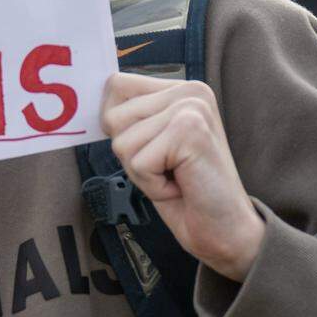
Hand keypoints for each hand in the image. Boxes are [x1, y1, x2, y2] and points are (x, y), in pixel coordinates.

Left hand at [101, 73, 265, 281]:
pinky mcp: (190, 132)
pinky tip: (182, 186)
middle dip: (130, 155)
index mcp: (181, 89)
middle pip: (113, 117)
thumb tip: (89, 105)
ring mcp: (191, 108)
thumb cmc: (188, 192)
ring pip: (123, 142)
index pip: (117, 85)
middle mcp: (189, 91)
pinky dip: (153, 186)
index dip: (115, 123)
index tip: (144, 148)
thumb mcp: (153, 144)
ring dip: (142, 172)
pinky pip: (139, 163)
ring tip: (175, 177)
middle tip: (167, 169)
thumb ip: (131, 118)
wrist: (227, 231)